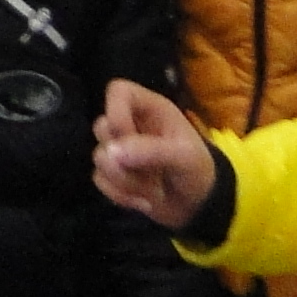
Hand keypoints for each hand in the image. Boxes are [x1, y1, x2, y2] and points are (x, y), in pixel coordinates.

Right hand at [93, 79, 215, 227]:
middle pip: (101, 126)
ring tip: (153, 189)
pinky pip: (99, 180)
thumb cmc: (197, 170)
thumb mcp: (184, 157)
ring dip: (126, 180)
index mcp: (151, 108)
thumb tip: (110, 152)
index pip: (118, 90)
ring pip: (99, 157)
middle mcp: (131, 125)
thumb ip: (150, 150)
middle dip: (124, 156)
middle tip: (151, 171)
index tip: (126, 137)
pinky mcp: (114, 174)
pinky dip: (120, 195)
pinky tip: (143, 200)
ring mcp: (120, 150)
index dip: (115, 111)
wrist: (198, 206)